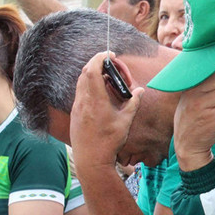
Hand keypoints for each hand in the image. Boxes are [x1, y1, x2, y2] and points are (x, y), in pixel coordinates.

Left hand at [69, 52, 143, 168]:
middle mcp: (83, 101)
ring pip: (80, 83)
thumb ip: (132, 103)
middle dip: (95, 64)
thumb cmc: (109, 142)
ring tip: (105, 78)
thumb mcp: (125, 122)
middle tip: (108, 64)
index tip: (108, 54)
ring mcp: (76, 107)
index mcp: (95, 100)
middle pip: (84, 73)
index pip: (92, 70)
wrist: (91, 160)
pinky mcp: (74, 114)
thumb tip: (140, 91)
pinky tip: (98, 94)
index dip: (99, 58)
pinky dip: (88, 86)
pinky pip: (79, 93)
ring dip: (91, 75)